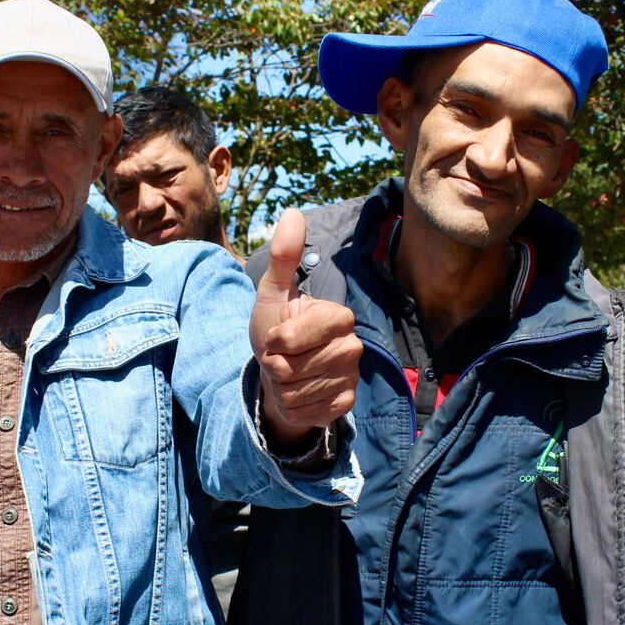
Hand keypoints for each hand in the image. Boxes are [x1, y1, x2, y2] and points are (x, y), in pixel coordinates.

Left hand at [250, 208, 361, 449]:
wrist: (281, 371)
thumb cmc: (277, 327)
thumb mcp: (272, 294)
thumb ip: (282, 257)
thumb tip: (291, 212)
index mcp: (339, 316)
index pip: (293, 337)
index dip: (274, 341)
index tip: (275, 338)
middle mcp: (353, 346)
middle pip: (293, 368)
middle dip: (275, 367)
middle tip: (281, 358)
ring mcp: (352, 378)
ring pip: (299, 392)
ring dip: (282, 389)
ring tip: (288, 376)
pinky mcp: (346, 404)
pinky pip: (310, 412)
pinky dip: (294, 407)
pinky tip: (300, 394)